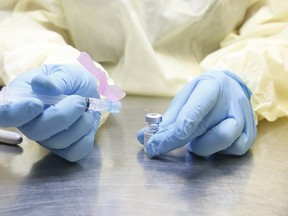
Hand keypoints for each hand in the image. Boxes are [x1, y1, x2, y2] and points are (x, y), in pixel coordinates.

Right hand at [8, 64, 100, 161]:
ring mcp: (47, 139)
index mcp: (20, 100)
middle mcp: (30, 123)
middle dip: (62, 116)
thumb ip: (55, 79)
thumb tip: (45, 86)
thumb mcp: (63, 72)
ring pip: (59, 142)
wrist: (86, 90)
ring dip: (81, 123)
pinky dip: (87, 135)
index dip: (17, 113)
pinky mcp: (65, 148)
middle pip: (36, 132)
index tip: (37, 104)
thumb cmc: (68, 79)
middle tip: (79, 101)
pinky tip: (87, 121)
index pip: (4, 114)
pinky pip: (75, 151)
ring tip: (85, 107)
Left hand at [137, 71, 256, 156]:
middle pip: (204, 130)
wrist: (232, 88)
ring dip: (202, 146)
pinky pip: (232, 151)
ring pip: (222, 142)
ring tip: (195, 138)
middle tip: (162, 146)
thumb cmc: (204, 93)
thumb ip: (167, 119)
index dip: (171, 134)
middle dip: (177, 142)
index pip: (192, 113)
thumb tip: (141, 137)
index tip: (152, 146)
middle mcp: (232, 102)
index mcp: (212, 87)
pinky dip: (217, 150)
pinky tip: (211, 140)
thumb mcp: (185, 97)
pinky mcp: (251, 134)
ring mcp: (245, 118)